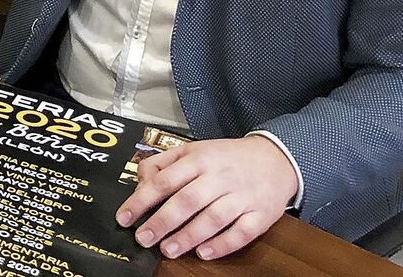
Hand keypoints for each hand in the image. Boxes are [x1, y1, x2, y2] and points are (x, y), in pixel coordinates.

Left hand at [117, 135, 297, 260]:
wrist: (276, 158)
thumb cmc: (228, 158)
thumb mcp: (194, 149)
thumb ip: (163, 163)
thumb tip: (140, 182)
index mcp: (199, 159)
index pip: (165, 180)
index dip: (142, 200)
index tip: (125, 217)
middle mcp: (219, 177)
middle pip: (187, 200)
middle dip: (162, 222)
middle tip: (143, 238)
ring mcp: (241, 196)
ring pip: (213, 218)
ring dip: (188, 236)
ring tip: (168, 250)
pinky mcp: (260, 215)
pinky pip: (241, 232)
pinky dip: (222, 244)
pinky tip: (204, 253)